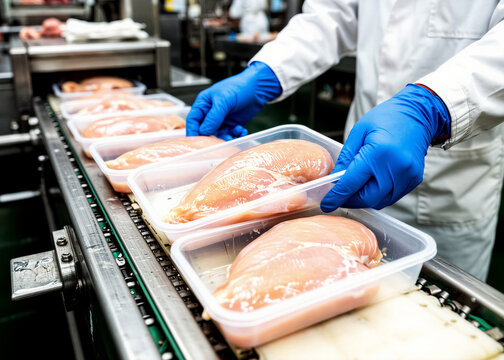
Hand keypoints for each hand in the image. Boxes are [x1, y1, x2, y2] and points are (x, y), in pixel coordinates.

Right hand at [186, 61, 281, 139]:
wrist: (258, 88)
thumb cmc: (239, 87)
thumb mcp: (223, 101)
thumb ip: (213, 117)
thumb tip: (204, 131)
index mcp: (204, 104)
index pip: (193, 120)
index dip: (193, 131)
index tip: (196, 142)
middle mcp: (211, 113)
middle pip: (205, 130)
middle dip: (212, 137)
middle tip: (220, 141)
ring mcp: (222, 119)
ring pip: (218, 134)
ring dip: (226, 136)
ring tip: (235, 132)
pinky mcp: (232, 124)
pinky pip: (230, 134)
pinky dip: (235, 135)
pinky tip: (242, 130)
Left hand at [321, 84, 449, 210]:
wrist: (418, 113)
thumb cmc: (386, 118)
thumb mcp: (359, 132)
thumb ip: (346, 158)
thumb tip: (334, 180)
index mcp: (378, 153)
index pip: (352, 183)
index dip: (337, 196)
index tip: (327, 204)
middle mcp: (395, 167)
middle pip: (367, 198)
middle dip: (351, 200)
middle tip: (341, 194)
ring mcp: (407, 175)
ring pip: (379, 201)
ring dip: (365, 198)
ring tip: (358, 185)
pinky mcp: (414, 179)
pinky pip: (391, 196)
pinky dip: (379, 194)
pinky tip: (374, 181)